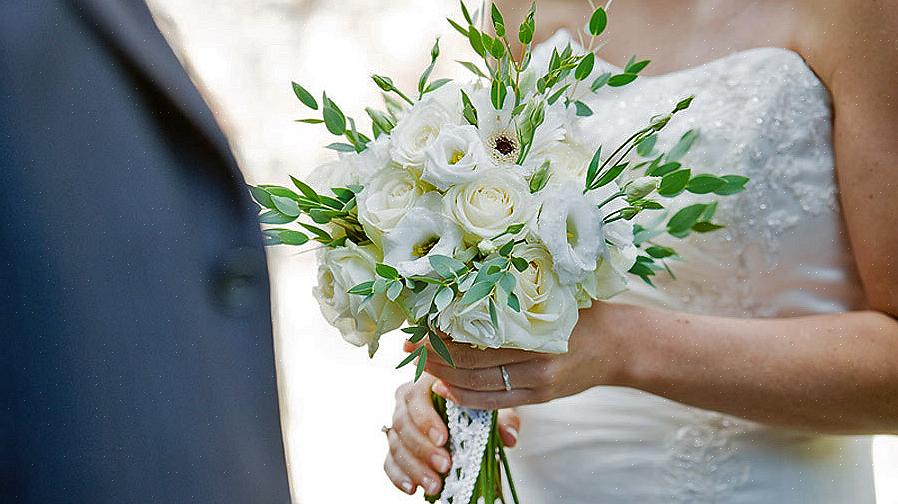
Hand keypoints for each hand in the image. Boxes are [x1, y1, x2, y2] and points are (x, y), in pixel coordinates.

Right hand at [384, 373, 520, 495]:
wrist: (470, 409)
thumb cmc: (477, 402)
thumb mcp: (492, 404)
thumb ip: (503, 418)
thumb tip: (509, 436)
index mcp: (426, 381)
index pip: (416, 396)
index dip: (426, 419)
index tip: (443, 439)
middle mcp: (407, 399)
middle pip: (403, 422)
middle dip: (423, 448)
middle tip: (444, 466)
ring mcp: (399, 422)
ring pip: (395, 444)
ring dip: (414, 467)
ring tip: (435, 485)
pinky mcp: (396, 445)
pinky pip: (389, 461)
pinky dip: (398, 476)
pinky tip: (413, 488)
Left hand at [418, 302, 636, 409]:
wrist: (620, 344)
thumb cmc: (583, 310)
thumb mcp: (553, 293)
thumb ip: (516, 293)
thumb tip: (466, 281)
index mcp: (537, 333)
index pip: (477, 340)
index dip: (442, 336)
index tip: (418, 326)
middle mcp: (537, 364)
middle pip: (471, 366)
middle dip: (435, 356)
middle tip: (409, 344)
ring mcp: (538, 385)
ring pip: (478, 388)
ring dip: (444, 377)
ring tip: (421, 364)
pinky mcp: (539, 398)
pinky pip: (493, 403)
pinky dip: (465, 397)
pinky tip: (445, 387)